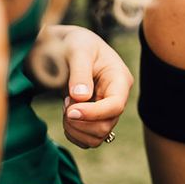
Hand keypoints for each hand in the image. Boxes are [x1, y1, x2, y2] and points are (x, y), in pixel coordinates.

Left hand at [55, 26, 132, 147]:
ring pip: (99, 136)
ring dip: (77, 130)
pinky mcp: (97, 119)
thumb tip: (81, 97)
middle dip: (82, 121)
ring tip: (65, 109)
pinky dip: (75, 135)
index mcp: (119, 80)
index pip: (115, 106)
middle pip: (107, 125)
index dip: (94, 113)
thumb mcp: (77, 50)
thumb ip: (80, 72)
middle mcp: (117, 98)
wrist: (66, 47)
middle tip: (65, 104)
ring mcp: (107, 111)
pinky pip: (89, 140)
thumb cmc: (74, 43)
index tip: (70, 111)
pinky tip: (67, 118)